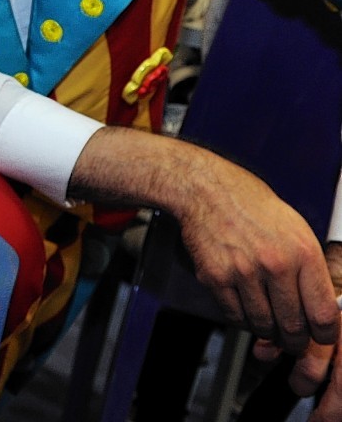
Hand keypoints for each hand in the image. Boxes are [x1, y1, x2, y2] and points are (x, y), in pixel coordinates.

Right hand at [175, 158, 337, 356]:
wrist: (208, 190)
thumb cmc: (253, 208)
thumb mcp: (297, 231)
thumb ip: (311, 271)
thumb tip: (321, 308)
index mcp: (303, 253)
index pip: (323, 314)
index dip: (324, 334)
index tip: (320, 336)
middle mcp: (275, 264)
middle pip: (292, 327)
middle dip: (295, 340)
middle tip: (293, 338)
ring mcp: (243, 272)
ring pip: (262, 325)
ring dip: (267, 331)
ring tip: (268, 321)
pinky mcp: (214, 277)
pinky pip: (233, 316)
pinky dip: (242, 319)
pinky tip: (245, 306)